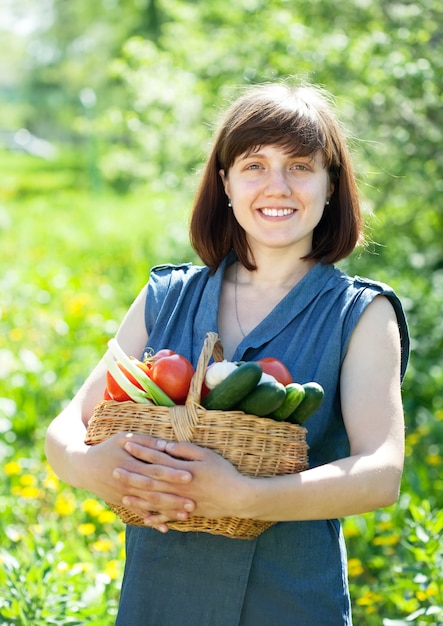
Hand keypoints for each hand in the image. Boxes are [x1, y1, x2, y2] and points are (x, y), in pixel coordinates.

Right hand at [81, 433, 195, 531]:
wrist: (84, 468)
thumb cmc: (107, 448)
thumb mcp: (123, 438)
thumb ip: (145, 441)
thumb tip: (167, 445)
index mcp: (130, 463)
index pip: (154, 469)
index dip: (171, 473)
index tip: (190, 476)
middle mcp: (127, 481)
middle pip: (154, 490)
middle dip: (174, 497)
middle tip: (193, 501)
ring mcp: (124, 494)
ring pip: (149, 504)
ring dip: (167, 511)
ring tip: (186, 515)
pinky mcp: (122, 502)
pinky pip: (139, 513)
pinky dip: (152, 521)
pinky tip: (166, 528)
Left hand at [121, 438, 250, 528]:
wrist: (238, 497)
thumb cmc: (224, 472)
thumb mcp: (206, 455)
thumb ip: (184, 450)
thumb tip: (165, 446)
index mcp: (181, 469)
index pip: (156, 458)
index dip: (141, 451)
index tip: (127, 444)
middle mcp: (177, 486)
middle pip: (150, 480)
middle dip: (131, 475)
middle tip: (114, 471)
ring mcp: (181, 501)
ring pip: (155, 501)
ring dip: (138, 498)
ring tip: (123, 495)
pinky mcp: (187, 512)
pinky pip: (168, 516)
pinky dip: (156, 518)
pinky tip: (144, 519)